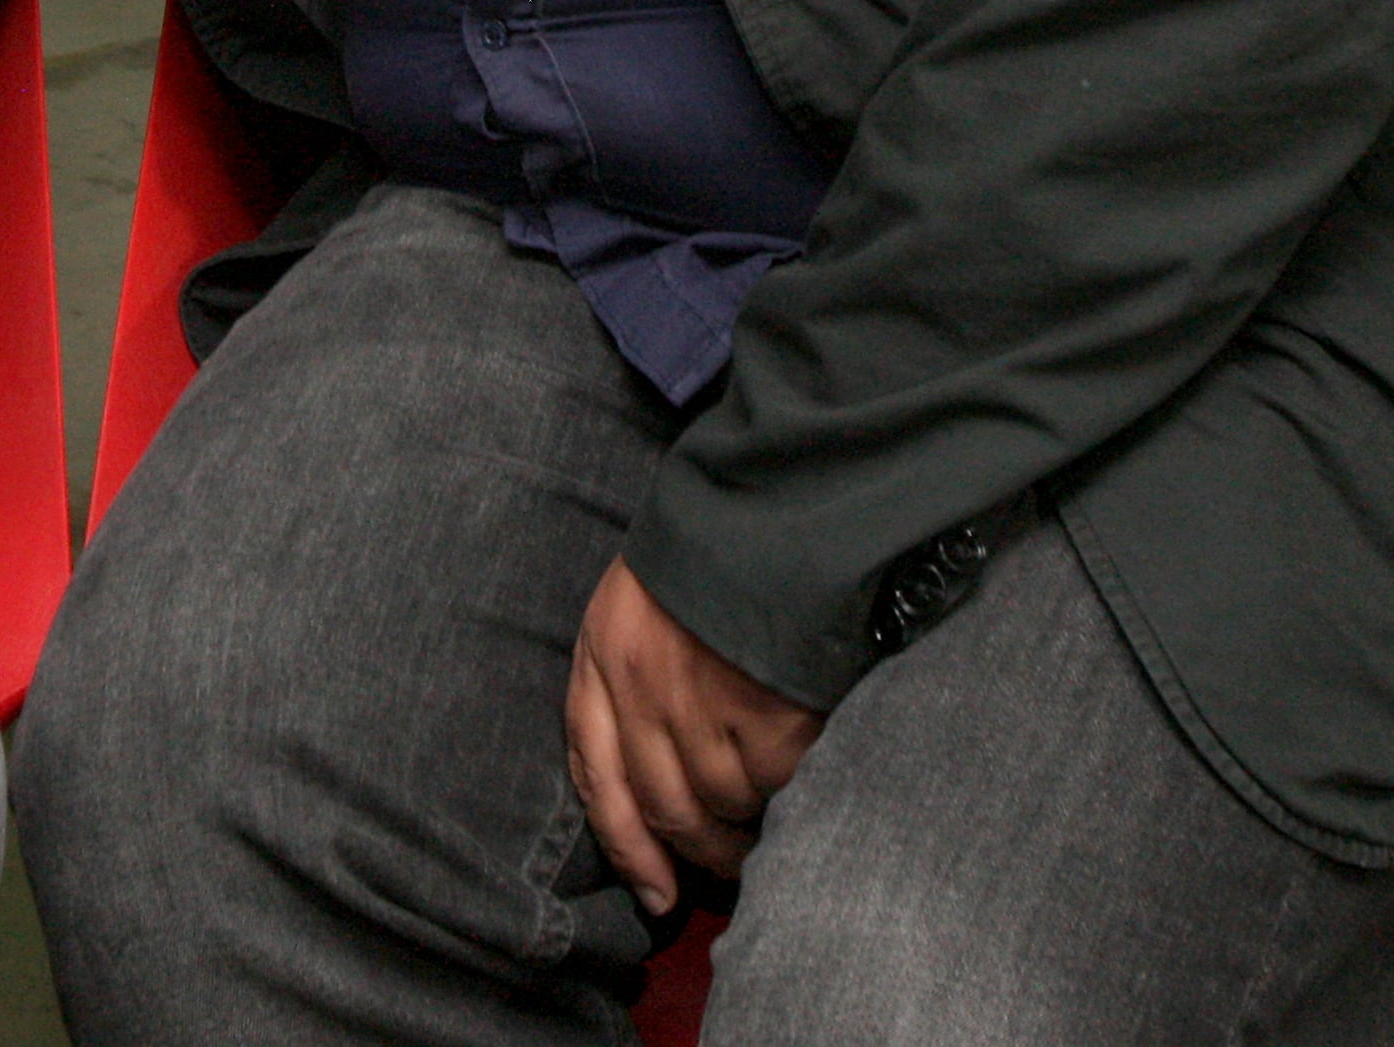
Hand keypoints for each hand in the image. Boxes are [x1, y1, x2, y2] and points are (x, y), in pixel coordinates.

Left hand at [564, 561, 819, 914]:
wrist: (779, 499)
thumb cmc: (711, 553)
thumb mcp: (638, 600)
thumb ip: (629, 677)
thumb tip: (653, 780)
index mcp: (603, 654)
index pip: (596, 775)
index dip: (625, 848)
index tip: (655, 894)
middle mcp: (641, 687)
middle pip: (660, 807)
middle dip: (694, 850)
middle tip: (724, 864)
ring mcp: (701, 702)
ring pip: (718, 805)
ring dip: (743, 829)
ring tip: (766, 824)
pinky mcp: (765, 712)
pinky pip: (771, 785)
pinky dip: (784, 797)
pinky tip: (797, 784)